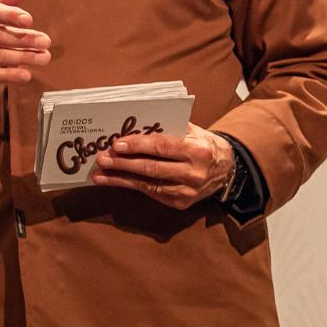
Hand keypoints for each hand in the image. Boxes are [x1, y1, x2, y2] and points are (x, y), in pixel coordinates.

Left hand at [93, 127, 233, 208]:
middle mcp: (195, 173)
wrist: (226, 168)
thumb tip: (133, 124)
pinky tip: (114, 181)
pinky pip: (151, 193)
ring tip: (100, 174)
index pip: (162, 147)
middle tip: (101, 159)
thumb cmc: (202, 144)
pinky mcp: (181, 203)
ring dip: (120, 179)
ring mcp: (188, 191)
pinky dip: (131, 186)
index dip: (138, 146)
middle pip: (152, 168)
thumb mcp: (191, 130)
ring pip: (148, 184)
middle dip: (123, 164)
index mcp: (198, 150)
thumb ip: (166, 127)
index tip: (116, 145)